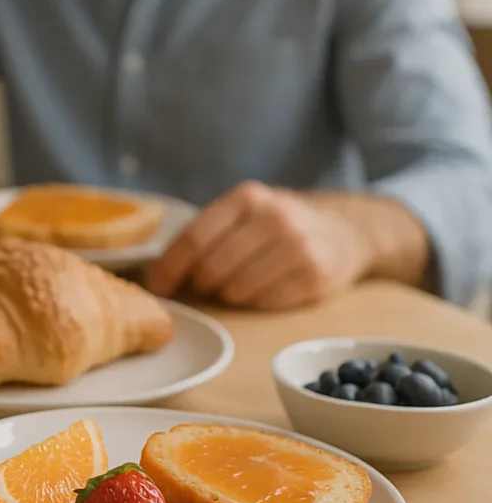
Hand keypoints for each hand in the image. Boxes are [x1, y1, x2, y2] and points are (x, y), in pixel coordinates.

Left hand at [147, 182, 372, 310]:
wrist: (345, 229)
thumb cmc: (278, 225)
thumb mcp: (243, 213)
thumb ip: (206, 235)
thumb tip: (159, 276)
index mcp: (246, 198)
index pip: (194, 238)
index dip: (169, 268)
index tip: (157, 288)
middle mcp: (273, 217)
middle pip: (212, 268)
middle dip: (200, 284)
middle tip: (206, 286)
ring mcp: (298, 246)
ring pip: (236, 290)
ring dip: (228, 296)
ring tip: (238, 285)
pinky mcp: (316, 275)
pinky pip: (266, 303)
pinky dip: (256, 304)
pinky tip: (263, 291)